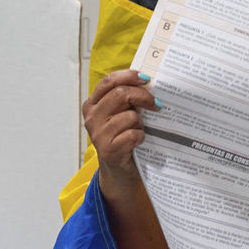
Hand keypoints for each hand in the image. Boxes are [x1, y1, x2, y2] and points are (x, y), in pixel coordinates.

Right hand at [83, 70, 158, 193]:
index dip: (129, 76)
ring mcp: (98, 134)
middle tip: (156, 104)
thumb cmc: (122, 138)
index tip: (146, 78)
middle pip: (121, 94)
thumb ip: (126, 98)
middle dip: (143, 96)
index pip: (109, 81)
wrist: (119, 171)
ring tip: (139, 129)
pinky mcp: (108, 150)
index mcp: (92, 104)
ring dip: (140, 122)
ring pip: (129, 115)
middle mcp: (91, 117)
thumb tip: (148, 81)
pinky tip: (137, 142)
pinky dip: (140, 136)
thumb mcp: (120, 114)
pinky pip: (133, 134)